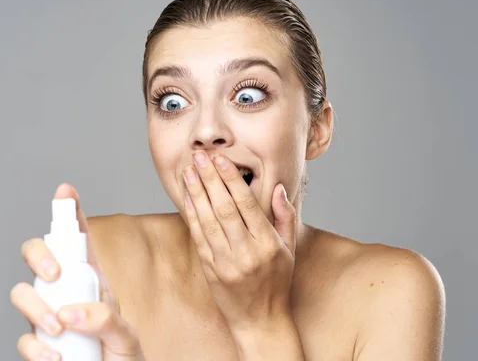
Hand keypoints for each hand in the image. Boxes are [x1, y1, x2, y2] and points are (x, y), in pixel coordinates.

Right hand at [10, 183, 143, 360]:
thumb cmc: (122, 356)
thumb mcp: (125, 335)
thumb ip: (106, 320)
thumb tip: (71, 312)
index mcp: (92, 280)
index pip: (79, 241)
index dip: (70, 213)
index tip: (65, 191)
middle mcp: (65, 292)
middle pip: (39, 255)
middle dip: (39, 254)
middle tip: (55, 274)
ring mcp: (48, 315)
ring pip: (22, 292)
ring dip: (35, 307)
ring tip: (58, 328)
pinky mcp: (38, 345)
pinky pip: (23, 337)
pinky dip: (34, 348)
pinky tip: (55, 358)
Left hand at [182, 151, 297, 332]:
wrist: (260, 321)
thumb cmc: (277, 283)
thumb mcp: (290, 250)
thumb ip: (284, 217)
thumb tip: (279, 187)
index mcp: (268, 245)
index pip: (247, 204)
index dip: (231, 179)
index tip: (221, 159)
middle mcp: (247, 253)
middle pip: (224, 208)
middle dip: (210, 179)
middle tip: (199, 156)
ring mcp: (227, 263)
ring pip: (208, 221)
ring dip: (196, 193)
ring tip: (189, 171)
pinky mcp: (211, 271)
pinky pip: (199, 239)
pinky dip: (192, 216)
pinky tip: (187, 198)